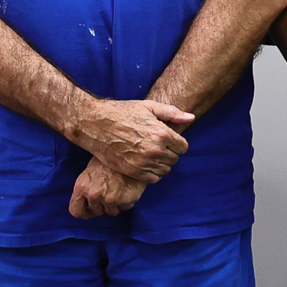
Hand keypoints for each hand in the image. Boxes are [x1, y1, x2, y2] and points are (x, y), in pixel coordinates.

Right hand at [66, 97, 193, 183]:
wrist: (96, 124)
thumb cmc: (122, 113)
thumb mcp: (148, 107)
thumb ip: (172, 113)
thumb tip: (191, 118)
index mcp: (162, 133)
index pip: (183, 147)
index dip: (177, 144)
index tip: (168, 141)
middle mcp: (155, 150)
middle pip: (174, 159)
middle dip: (169, 153)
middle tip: (157, 147)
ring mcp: (144, 162)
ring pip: (165, 170)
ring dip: (160, 164)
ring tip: (150, 155)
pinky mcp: (133, 171)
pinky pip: (153, 179)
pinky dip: (152, 173)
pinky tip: (144, 163)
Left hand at [68, 158, 148, 218]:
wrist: (130, 153)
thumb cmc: (109, 160)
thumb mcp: (90, 171)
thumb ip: (85, 189)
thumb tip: (86, 203)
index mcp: (82, 186)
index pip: (77, 211)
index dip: (84, 211)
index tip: (90, 209)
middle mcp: (94, 194)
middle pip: (96, 212)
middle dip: (102, 206)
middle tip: (109, 192)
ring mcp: (109, 199)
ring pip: (111, 212)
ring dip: (115, 205)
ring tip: (118, 189)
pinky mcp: (124, 201)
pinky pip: (124, 208)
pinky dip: (126, 202)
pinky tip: (127, 189)